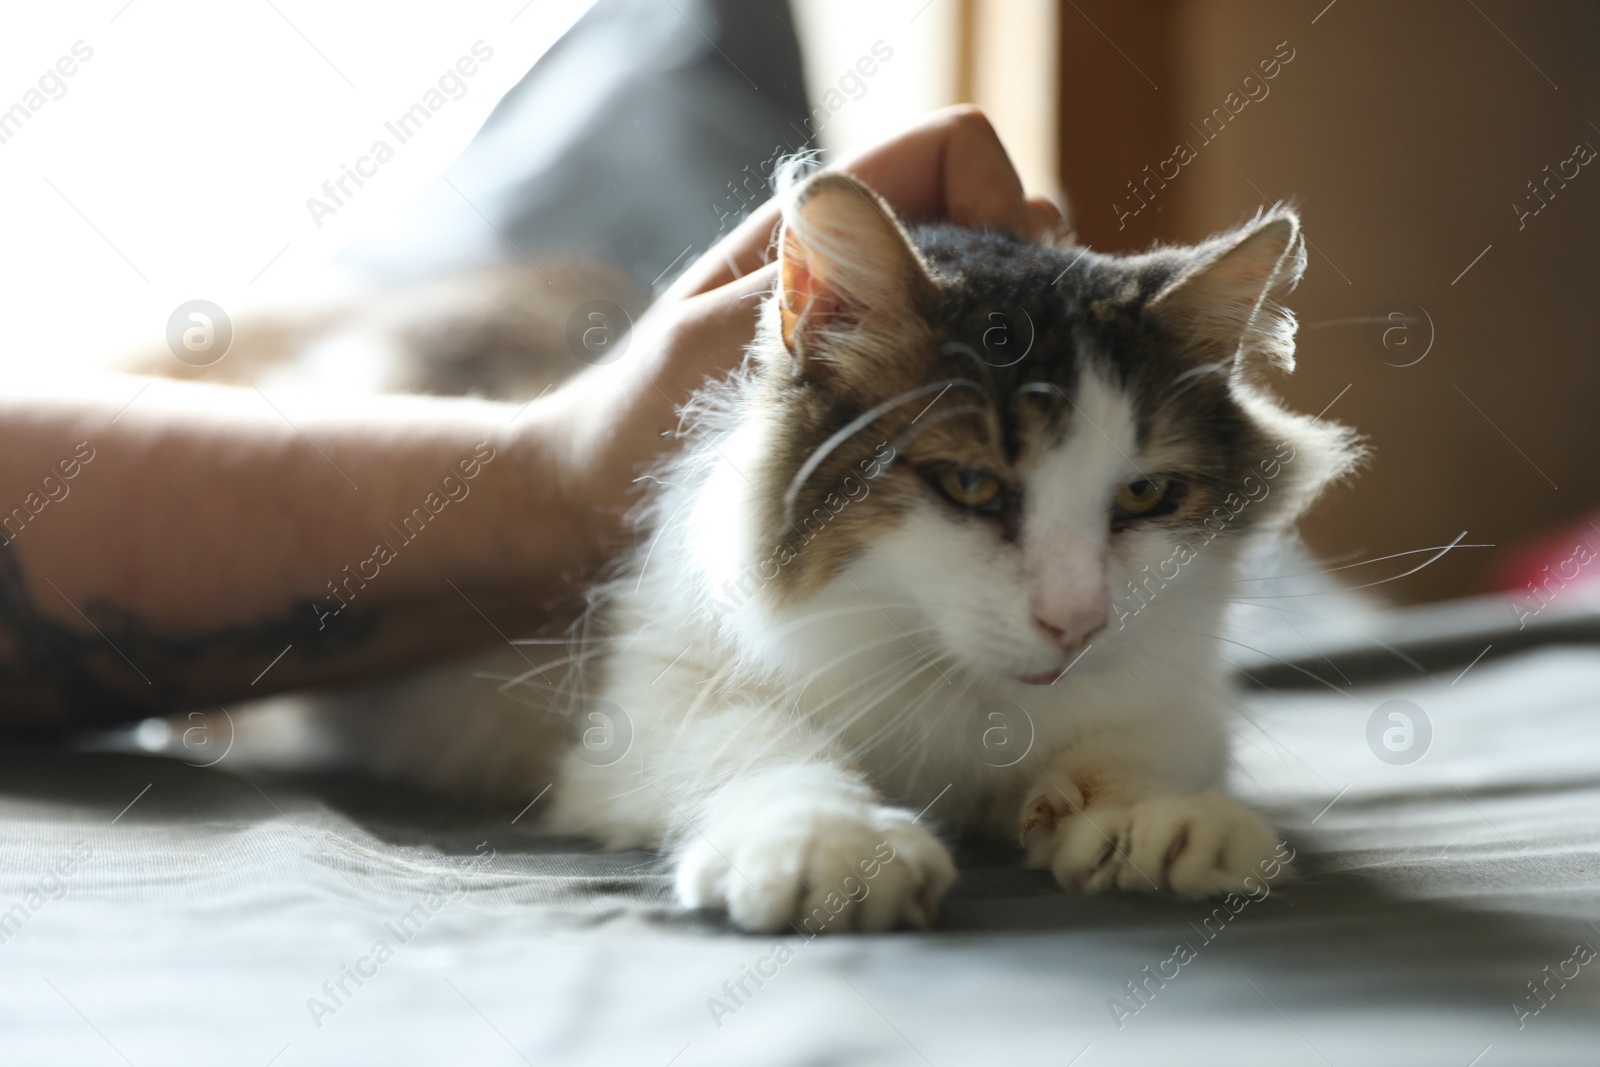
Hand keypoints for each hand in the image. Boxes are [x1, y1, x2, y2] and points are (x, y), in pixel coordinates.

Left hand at [543, 105, 1064, 566]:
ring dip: (1025, 345)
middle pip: (1002, 225)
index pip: (957, 150)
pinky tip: (991, 452)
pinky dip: (1002, 390)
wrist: (603, 499)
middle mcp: (864, 262)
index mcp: (819, 224)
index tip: (1006, 287)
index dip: (1000, 198)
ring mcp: (881, 326)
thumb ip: (797, 297)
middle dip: (1035, 284)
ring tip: (1016, 418)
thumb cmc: (637, 423)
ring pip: (1001, 299)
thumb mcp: (706, 354)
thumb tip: (890, 251)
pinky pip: (976, 366)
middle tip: (1026, 374)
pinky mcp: (885, 390)